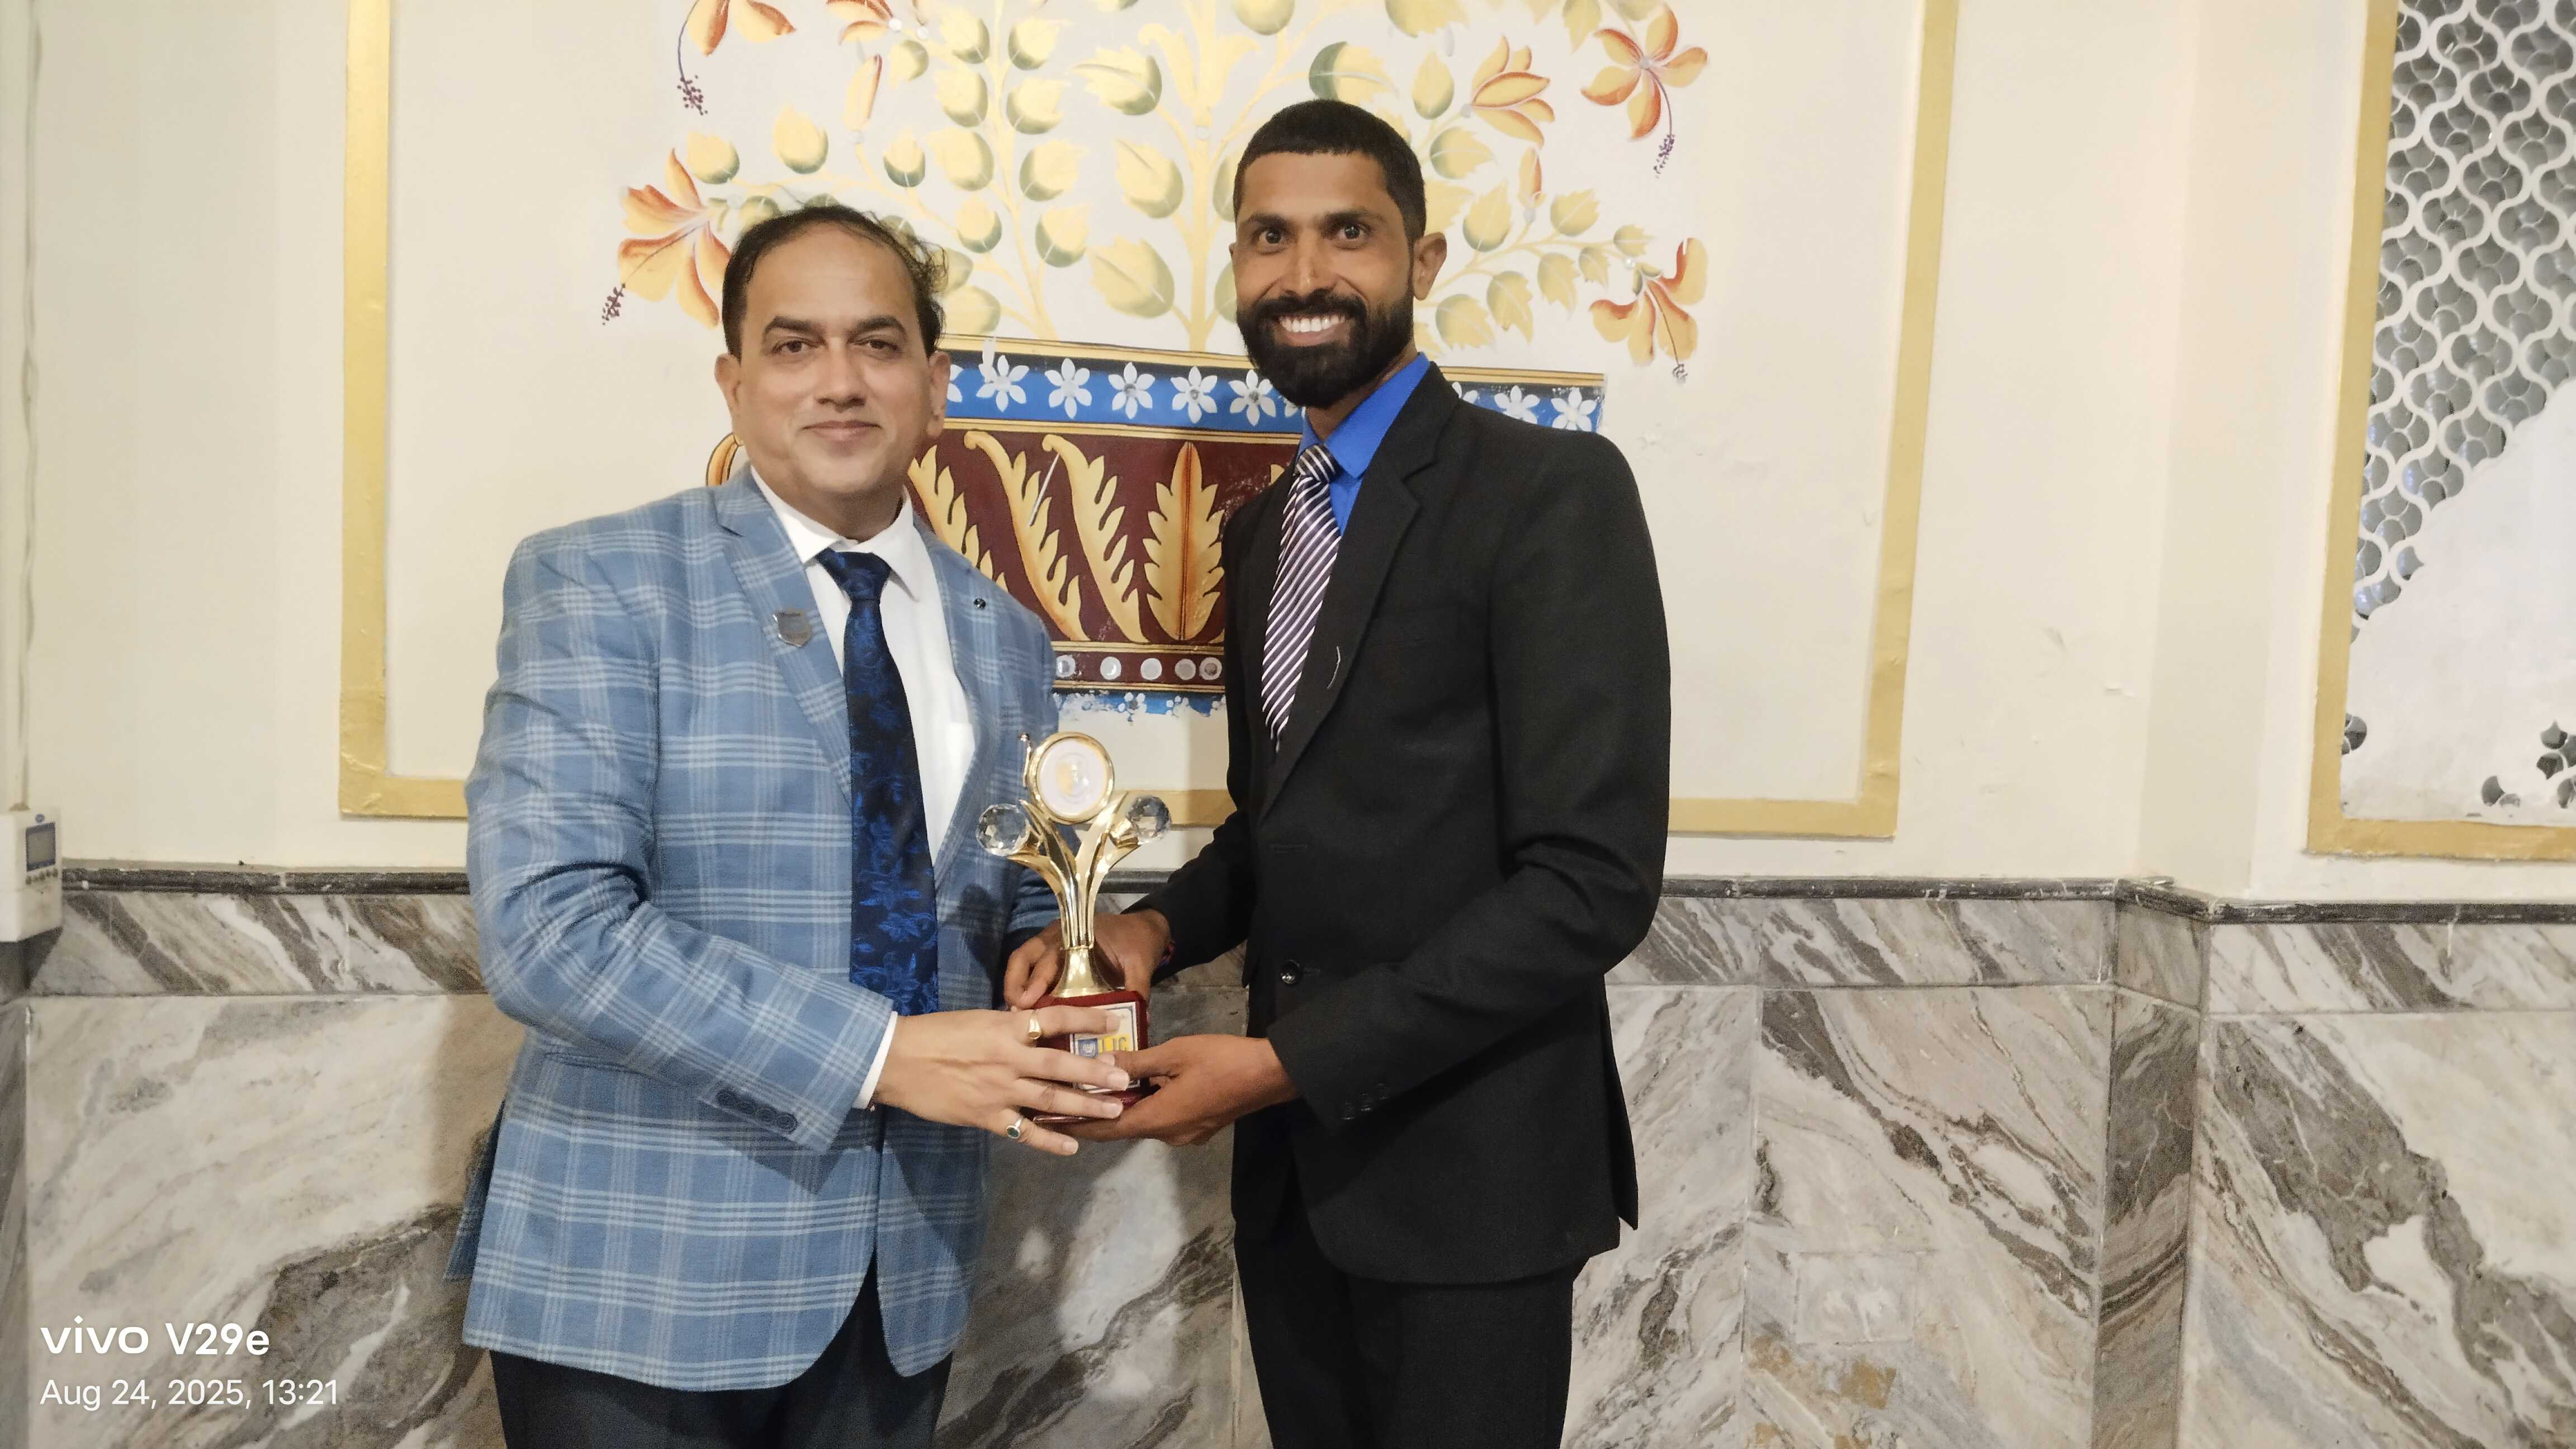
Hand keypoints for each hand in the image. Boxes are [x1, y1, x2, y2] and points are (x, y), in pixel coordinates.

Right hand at [873, 1005, 1132, 1156]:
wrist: (896, 1060)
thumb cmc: (935, 1034)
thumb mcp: (976, 1020)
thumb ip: (1008, 1027)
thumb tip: (1034, 1025)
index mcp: (1005, 1028)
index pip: (1054, 1019)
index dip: (1086, 1021)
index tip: (1113, 1024)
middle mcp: (1008, 1058)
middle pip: (1061, 1065)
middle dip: (1096, 1073)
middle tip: (1125, 1078)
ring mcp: (999, 1090)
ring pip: (1050, 1099)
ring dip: (1085, 1106)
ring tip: (1114, 1110)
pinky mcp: (986, 1117)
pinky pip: (1024, 1131)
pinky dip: (1049, 1140)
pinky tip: (1072, 1146)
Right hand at [1004, 909, 1170, 1009]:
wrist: (1143, 928)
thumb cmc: (1137, 942)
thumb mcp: (1140, 965)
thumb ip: (1137, 989)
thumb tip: (1141, 1019)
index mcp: (1077, 935)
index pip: (1049, 956)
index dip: (1036, 979)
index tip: (1028, 1001)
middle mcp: (1057, 936)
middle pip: (1025, 957)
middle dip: (1016, 984)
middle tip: (1015, 1012)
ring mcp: (1051, 943)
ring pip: (1021, 961)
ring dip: (1015, 985)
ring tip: (1014, 1013)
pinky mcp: (1052, 955)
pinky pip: (1030, 967)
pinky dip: (1023, 986)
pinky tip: (1024, 1010)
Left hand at [1062, 1034, 1296, 1146]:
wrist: (1271, 1074)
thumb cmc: (1222, 1060)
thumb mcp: (1175, 1054)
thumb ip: (1137, 1063)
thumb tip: (1101, 1066)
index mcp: (1159, 1119)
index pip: (1107, 1129)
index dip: (1077, 1127)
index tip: (1049, 1124)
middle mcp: (1169, 1134)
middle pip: (1123, 1127)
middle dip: (1095, 1116)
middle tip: (1066, 1102)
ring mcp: (1186, 1134)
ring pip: (1144, 1122)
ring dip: (1121, 1110)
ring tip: (1095, 1091)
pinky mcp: (1199, 1126)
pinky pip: (1162, 1118)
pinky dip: (1143, 1107)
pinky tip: (1137, 1089)